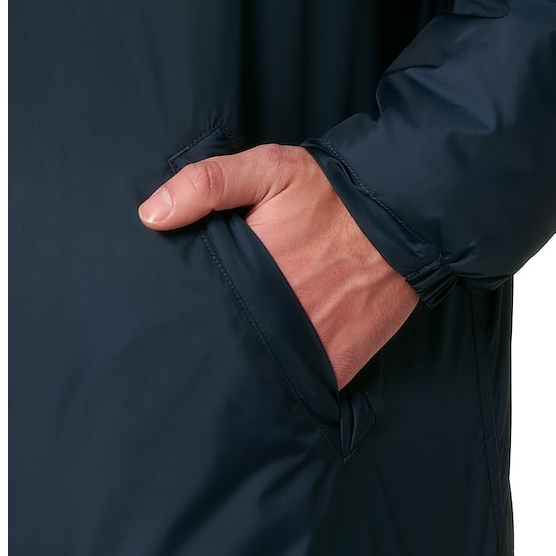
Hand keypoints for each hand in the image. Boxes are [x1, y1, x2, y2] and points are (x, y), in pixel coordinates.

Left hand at [138, 145, 417, 387]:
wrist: (404, 220)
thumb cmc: (333, 194)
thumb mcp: (270, 169)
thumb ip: (208, 183)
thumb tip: (151, 215)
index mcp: (250, 269)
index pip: (194, 304)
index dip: (177, 311)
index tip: (163, 314)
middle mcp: (276, 315)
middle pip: (221, 344)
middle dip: (203, 345)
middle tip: (187, 343)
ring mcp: (307, 345)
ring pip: (255, 372)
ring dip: (239, 368)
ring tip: (224, 364)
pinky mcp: (336, 365)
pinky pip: (296, 387)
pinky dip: (279, 386)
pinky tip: (264, 376)